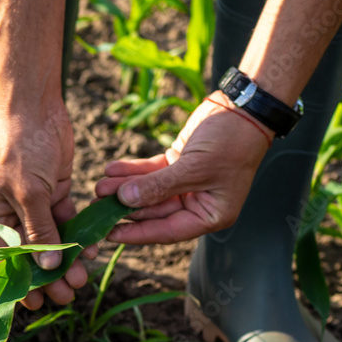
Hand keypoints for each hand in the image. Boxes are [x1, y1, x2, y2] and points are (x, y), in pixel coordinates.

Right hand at [0, 100, 96, 309]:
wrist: (36, 104)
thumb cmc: (21, 145)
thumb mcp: (29, 192)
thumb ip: (40, 230)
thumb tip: (49, 266)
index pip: (3, 259)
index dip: (21, 282)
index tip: (39, 303)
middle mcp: (8, 213)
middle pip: (30, 255)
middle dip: (49, 275)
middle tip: (69, 294)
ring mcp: (33, 205)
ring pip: (51, 241)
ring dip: (67, 259)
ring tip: (84, 277)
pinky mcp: (54, 195)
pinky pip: (66, 223)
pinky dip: (79, 236)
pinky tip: (93, 249)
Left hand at [93, 94, 272, 244]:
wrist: (245, 107)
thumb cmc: (231, 142)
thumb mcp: (195, 167)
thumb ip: (159, 186)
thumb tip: (126, 200)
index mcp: (210, 215)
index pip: (167, 231)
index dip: (138, 233)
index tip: (110, 234)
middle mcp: (197, 204)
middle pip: (155, 212)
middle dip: (125, 207)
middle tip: (96, 206)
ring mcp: (187, 184)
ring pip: (150, 192)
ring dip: (124, 189)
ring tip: (99, 186)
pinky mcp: (179, 164)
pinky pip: (152, 173)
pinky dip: (133, 172)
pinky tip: (111, 169)